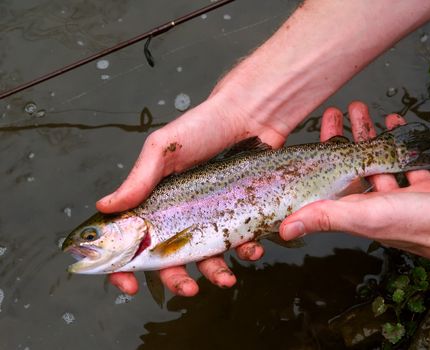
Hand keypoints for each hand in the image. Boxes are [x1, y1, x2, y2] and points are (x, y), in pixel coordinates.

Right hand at [96, 93, 288, 295]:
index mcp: (155, 200)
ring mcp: (210, 215)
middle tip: (188, 289)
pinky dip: (245, 252)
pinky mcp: (238, 214)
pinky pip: (239, 242)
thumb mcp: (163, 149)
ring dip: (215, 273)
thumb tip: (105, 207)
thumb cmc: (203, 127)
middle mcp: (181, 213)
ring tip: (226, 279)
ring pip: (207, 257)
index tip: (129, 285)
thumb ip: (139, 179)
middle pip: (170, 257)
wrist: (250, 115)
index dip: (125, 266)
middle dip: (176, 279)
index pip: (132, 239)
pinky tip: (252, 248)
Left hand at [280, 101, 429, 268]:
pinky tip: (392, 124)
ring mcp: (395, 195)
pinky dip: (397, 141)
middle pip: (348, 165)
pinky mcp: (418, 188)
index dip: (317, 156)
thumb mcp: (365, 216)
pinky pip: (402, 160)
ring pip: (374, 159)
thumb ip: (326, 217)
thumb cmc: (418, 224)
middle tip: (335, 112)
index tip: (312, 133)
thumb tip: (284, 230)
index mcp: (351, 210)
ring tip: (360, 109)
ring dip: (366, 135)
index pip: (325, 180)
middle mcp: (369, 204)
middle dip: (341, 136)